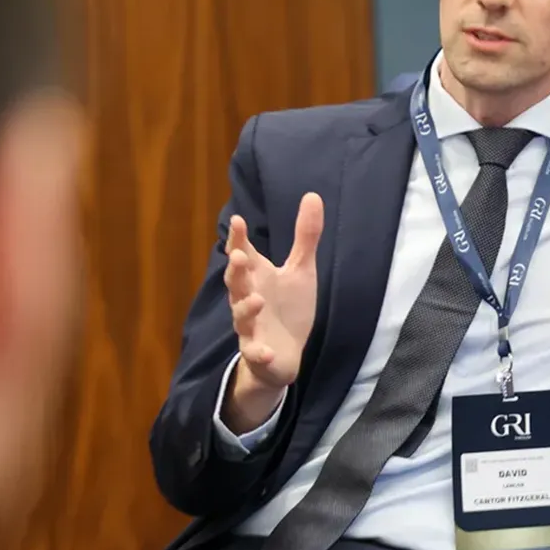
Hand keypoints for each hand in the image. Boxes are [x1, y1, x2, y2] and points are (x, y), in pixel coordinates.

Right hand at [223, 194, 323, 415]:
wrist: (284, 354)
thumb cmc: (288, 308)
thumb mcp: (301, 270)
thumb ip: (305, 236)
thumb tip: (313, 195)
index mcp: (257, 278)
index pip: (243, 254)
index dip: (239, 239)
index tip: (238, 221)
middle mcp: (248, 299)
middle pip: (236, 283)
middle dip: (237, 271)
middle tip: (240, 256)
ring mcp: (251, 327)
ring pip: (241, 317)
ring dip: (246, 309)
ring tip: (255, 299)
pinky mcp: (259, 353)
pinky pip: (255, 354)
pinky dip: (258, 353)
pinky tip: (264, 352)